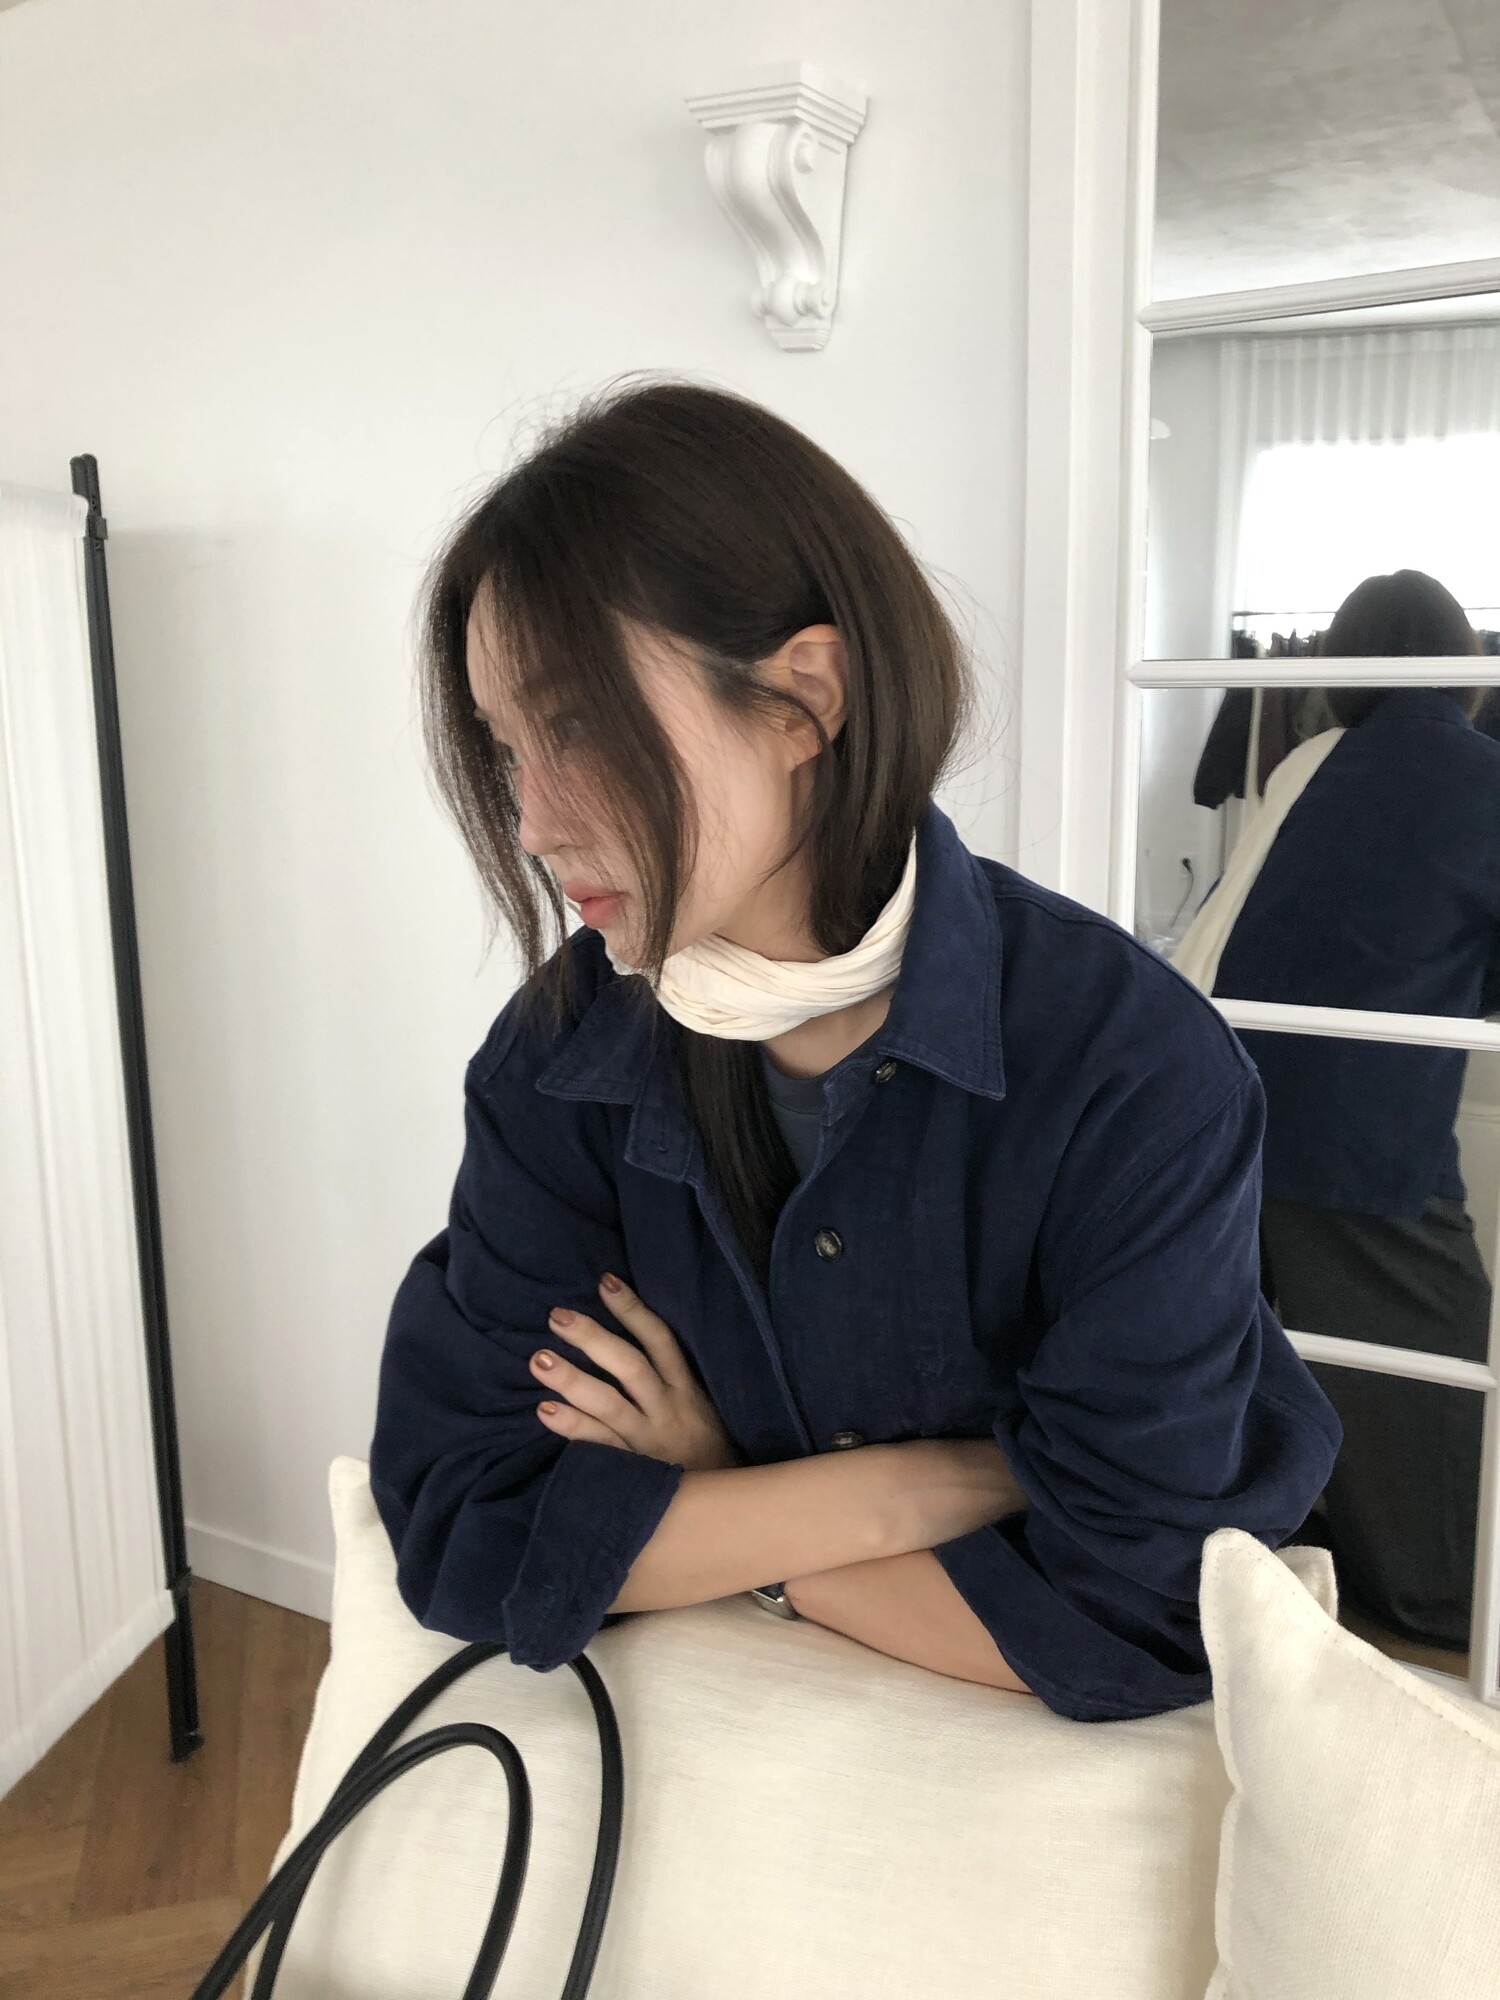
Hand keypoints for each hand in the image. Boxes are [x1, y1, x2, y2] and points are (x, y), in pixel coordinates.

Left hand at [531, 1273, 746, 1471]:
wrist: (725, 1509)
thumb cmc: (707, 1450)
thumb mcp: (701, 1407)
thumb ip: (671, 1378)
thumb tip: (630, 1337)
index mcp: (686, 1389)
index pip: (661, 1340)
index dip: (633, 1310)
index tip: (604, 1282)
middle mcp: (668, 1410)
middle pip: (630, 1367)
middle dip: (593, 1339)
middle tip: (557, 1316)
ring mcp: (649, 1442)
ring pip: (610, 1405)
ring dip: (573, 1380)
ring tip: (539, 1359)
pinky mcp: (635, 1471)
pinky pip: (600, 1447)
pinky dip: (573, 1428)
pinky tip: (546, 1410)